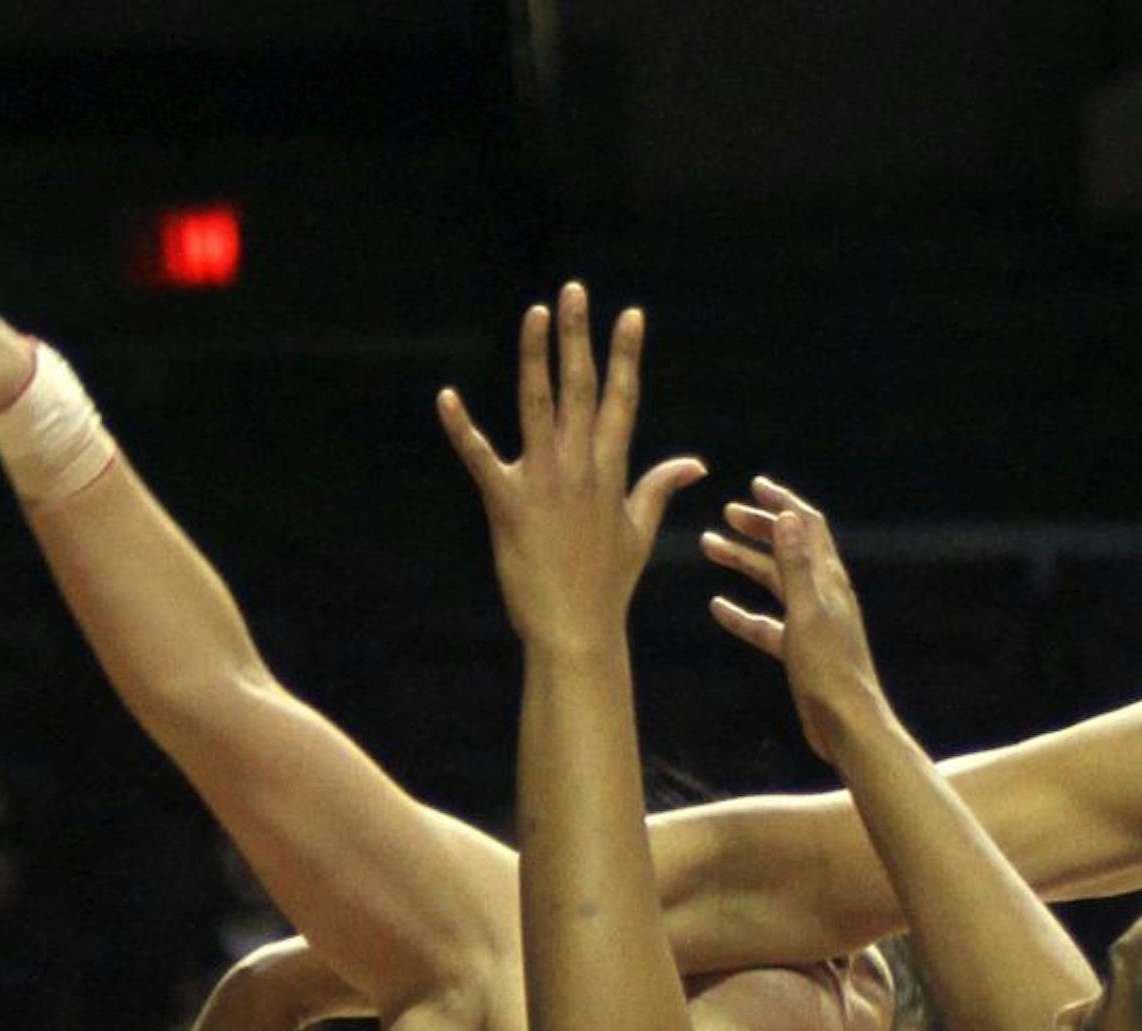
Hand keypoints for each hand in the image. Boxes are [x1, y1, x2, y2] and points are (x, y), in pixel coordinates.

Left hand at [437, 282, 704, 648]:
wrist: (576, 628)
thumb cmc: (607, 584)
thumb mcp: (639, 532)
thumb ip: (660, 488)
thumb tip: (695, 464)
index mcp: (612, 471)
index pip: (623, 400)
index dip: (626, 355)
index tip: (630, 315)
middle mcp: (581, 467)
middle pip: (581, 389)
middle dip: (578, 336)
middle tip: (574, 290)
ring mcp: (544, 482)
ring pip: (538, 405)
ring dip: (535, 357)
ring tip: (535, 313)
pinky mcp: (507, 502)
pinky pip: (480, 458)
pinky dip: (462, 428)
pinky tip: (447, 397)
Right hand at [703, 477, 889, 763]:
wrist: (847, 724)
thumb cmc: (830, 670)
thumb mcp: (807, 612)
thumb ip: (796, 565)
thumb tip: (787, 517)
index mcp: (829, 581)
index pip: (808, 527)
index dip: (783, 504)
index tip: (754, 487)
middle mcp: (823, 596)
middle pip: (789, 549)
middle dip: (759, 528)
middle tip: (726, 515)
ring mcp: (811, 623)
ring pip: (774, 583)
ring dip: (744, 564)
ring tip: (710, 548)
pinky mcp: (800, 651)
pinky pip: (767, 624)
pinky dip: (743, 613)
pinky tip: (718, 608)